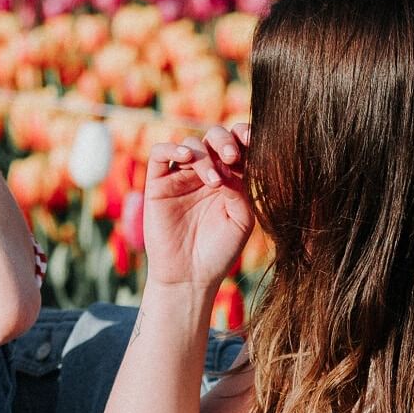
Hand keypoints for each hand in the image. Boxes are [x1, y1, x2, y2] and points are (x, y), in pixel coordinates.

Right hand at [142, 124, 254, 288]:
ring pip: (191, 144)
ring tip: (214, 181)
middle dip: (225, 141)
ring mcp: (181, 176)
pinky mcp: (158, 183)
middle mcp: (205, 173)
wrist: (190, 276)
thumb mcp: (241, 219)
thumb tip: (231, 163)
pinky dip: (173, 148)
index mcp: (230, 178)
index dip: (244, 136)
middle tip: (232, 157)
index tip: (255, 141)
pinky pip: (160, 153)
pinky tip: (187, 158)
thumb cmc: (220, 251)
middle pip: (214, 137)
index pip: (237, 145)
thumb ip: (241, 188)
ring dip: (205, 156)